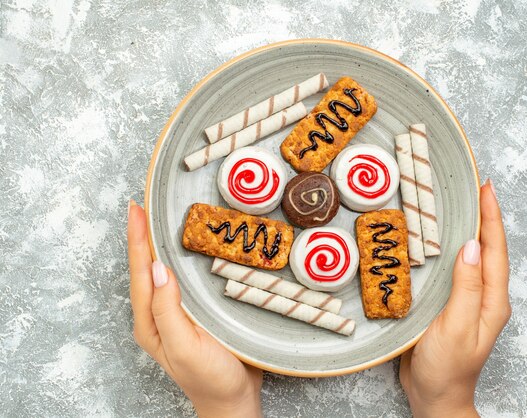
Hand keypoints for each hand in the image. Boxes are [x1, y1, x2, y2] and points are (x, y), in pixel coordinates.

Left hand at [128, 200, 262, 417]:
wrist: (234, 401)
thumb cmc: (211, 378)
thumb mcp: (185, 347)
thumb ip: (168, 310)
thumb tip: (158, 270)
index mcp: (150, 322)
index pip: (140, 273)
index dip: (137, 240)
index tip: (135, 210)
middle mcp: (159, 315)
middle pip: (147, 268)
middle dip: (143, 236)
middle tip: (144, 206)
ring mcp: (178, 314)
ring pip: (165, 272)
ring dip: (160, 244)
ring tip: (159, 219)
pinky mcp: (197, 313)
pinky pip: (184, 280)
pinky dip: (183, 259)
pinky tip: (190, 248)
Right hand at [399, 180, 510, 417]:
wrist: (433, 396)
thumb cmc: (447, 368)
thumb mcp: (458, 327)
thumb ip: (467, 288)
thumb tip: (473, 247)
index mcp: (492, 300)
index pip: (495, 250)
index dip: (491, 217)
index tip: (485, 188)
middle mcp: (482, 296)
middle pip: (486, 248)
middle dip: (482, 216)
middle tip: (472, 187)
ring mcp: (465, 300)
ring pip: (469, 256)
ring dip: (465, 228)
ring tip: (456, 204)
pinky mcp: (447, 303)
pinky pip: (450, 269)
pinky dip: (446, 248)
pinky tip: (434, 239)